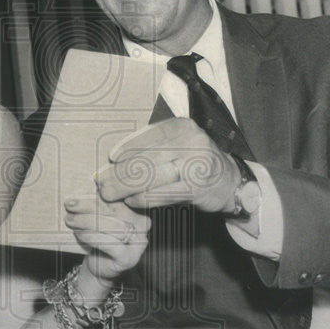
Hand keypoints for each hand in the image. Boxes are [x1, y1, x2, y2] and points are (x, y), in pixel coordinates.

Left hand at [64, 194, 150, 282]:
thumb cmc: (99, 235)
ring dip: (88, 221)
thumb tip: (87, 183)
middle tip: (70, 204)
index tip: (81, 190)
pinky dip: (92, 236)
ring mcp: (138, 242)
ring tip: (70, 219)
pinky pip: (110, 244)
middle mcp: (143, 225)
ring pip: (113, 227)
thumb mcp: (100, 215)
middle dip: (89, 206)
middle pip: (116, 210)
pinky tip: (79, 233)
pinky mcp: (129, 258)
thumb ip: (99, 201)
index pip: (121, 196)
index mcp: (138, 208)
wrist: (99, 265)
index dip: (101, 192)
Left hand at [96, 118, 239, 213]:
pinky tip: (132, 201)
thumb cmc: (193, 161)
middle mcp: (192, 142)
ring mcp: (196, 165)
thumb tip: (114, 158)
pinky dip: (144, 198)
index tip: (111, 157)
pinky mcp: (197, 189)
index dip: (128, 146)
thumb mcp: (177, 144)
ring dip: (126, 187)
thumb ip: (151, 147)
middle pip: (147, 158)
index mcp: (183, 127)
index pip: (150, 134)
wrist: (227, 181)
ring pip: (152, 177)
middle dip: (120, 171)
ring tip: (110, 193)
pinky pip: (163, 194)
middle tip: (101, 182)